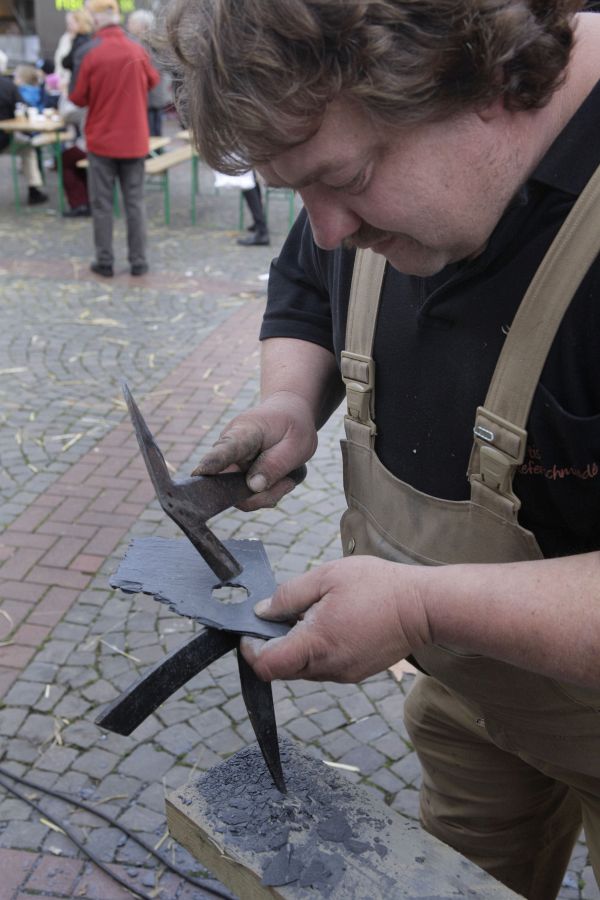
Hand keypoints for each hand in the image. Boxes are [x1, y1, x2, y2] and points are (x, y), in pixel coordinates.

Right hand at [192, 391, 317, 509]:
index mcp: (244, 431)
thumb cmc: (293, 426)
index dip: (213, 462)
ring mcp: (229, 463)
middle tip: (287, 483)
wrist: (289, 415)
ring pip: (239, 495)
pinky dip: (265, 494)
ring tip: (287, 480)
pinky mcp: (234, 475)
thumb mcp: (296, 444)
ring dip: (266, 495)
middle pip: (228, 483)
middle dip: (258, 495)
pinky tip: (281, 480)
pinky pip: (246, 496)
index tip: (200, 473)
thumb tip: (253, 487)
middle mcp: (228, 447)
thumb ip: (276, 464)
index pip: (226, 448)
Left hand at [240, 556, 430, 681]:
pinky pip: (323, 668)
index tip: (250, 631)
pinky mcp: (355, 673)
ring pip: (303, 670)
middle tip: (279, 616)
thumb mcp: (327, 576)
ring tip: (310, 616)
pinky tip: (329, 624)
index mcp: (317, 644)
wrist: (424, 607)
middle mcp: (328, 667)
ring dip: (296, 648)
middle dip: (272, 646)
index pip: (268, 665)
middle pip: (283, 670)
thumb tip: (262, 612)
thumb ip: (289, 595)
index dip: (251, 650)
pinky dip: (316, 651)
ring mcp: (344, 674)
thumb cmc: (377, 586)